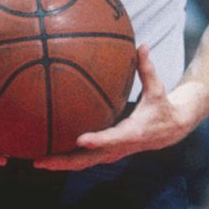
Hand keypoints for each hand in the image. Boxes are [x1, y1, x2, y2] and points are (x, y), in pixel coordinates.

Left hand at [36, 46, 204, 170]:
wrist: (171, 131)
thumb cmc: (162, 106)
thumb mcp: (158, 88)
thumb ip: (147, 67)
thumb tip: (142, 44)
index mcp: (133, 132)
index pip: (114, 138)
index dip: (98, 140)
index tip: (81, 139)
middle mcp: (120, 147)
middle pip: (90, 159)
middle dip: (65, 161)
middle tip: (42, 160)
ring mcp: (112, 152)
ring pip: (84, 163)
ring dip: (61, 164)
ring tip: (37, 160)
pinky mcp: (108, 153)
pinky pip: (85, 159)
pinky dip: (67, 160)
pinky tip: (48, 155)